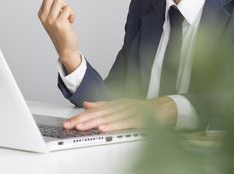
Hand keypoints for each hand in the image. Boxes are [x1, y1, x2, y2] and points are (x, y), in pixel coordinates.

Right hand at [38, 0, 80, 72]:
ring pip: (62, 2)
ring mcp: (50, 20)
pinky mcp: (59, 23)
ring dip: (68, 9)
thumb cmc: (62, 31)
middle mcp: (44, 15)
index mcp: (42, 13)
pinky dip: (72, 15)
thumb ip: (57, 4)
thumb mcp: (58, 16)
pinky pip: (69, 10)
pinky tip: (70, 23)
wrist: (65, 48)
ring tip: (68, 19)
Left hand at [63, 97, 177, 131]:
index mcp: (115, 104)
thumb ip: (103, 105)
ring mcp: (130, 112)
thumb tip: (87, 104)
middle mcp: (120, 106)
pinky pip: (125, 123)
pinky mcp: (139, 119)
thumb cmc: (142, 109)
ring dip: (94, 123)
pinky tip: (104, 128)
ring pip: (109, 118)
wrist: (164, 109)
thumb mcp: (120, 105)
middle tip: (70, 125)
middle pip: (99, 114)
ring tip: (82, 127)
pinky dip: (114, 126)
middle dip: (83, 120)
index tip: (68, 122)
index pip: (95, 111)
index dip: (81, 116)